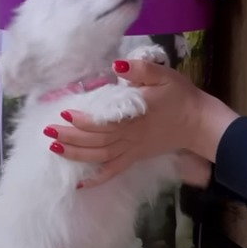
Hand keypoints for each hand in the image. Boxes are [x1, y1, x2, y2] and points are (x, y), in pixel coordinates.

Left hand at [46, 57, 237, 187]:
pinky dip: (97, 179)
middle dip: (70, 137)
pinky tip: (80, 183)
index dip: (83, 120)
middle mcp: (129, 136)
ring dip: (76, 154)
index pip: (104, 122)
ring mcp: (131, 150)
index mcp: (134, 116)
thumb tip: (118, 64)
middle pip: (95, 141)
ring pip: (100, 157)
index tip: (65, 113)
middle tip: (48, 131)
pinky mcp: (135, 157)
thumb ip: (140, 70)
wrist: (198, 122)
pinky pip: (113, 171)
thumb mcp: (163, 75)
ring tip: (54, 147)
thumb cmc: (179, 95)